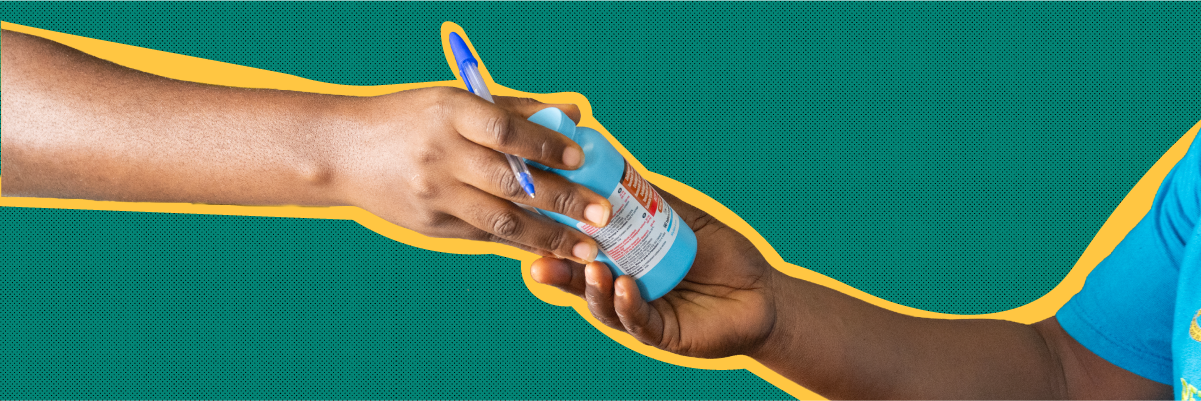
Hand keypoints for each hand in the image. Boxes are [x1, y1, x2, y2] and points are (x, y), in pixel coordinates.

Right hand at [332, 87, 611, 262]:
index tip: (580, 157)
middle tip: (601, 214)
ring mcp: (435, 195)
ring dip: (549, 236)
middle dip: (562, 201)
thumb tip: (574, 112)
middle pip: (511, 182)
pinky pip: (484, 234)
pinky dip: (520, 240)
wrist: (344, 153)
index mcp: (451, 114)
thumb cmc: (413, 120)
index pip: (504, 131)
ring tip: (586, 248)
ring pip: (501, 220)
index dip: (544, 145)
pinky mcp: (432, 225)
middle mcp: (442, 156)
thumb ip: (517, 109)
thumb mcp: (456, 101)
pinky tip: (551, 247)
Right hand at [530, 187, 779, 357]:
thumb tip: (616, 165)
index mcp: (624, 263)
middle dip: (561, 273)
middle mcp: (626, 291)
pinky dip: (627, 305)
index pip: (583, 255)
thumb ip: (652, 200)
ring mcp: (642, 314)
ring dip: (592, 289)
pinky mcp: (664, 334)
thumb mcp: (682, 220)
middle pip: (584, 284)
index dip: (560, 245)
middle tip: (542, 259)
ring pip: (605, 306)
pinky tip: (623, 286)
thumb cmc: (722, 255)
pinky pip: (639, 322)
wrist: (763, 291)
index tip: (539, 227)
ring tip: (591, 269)